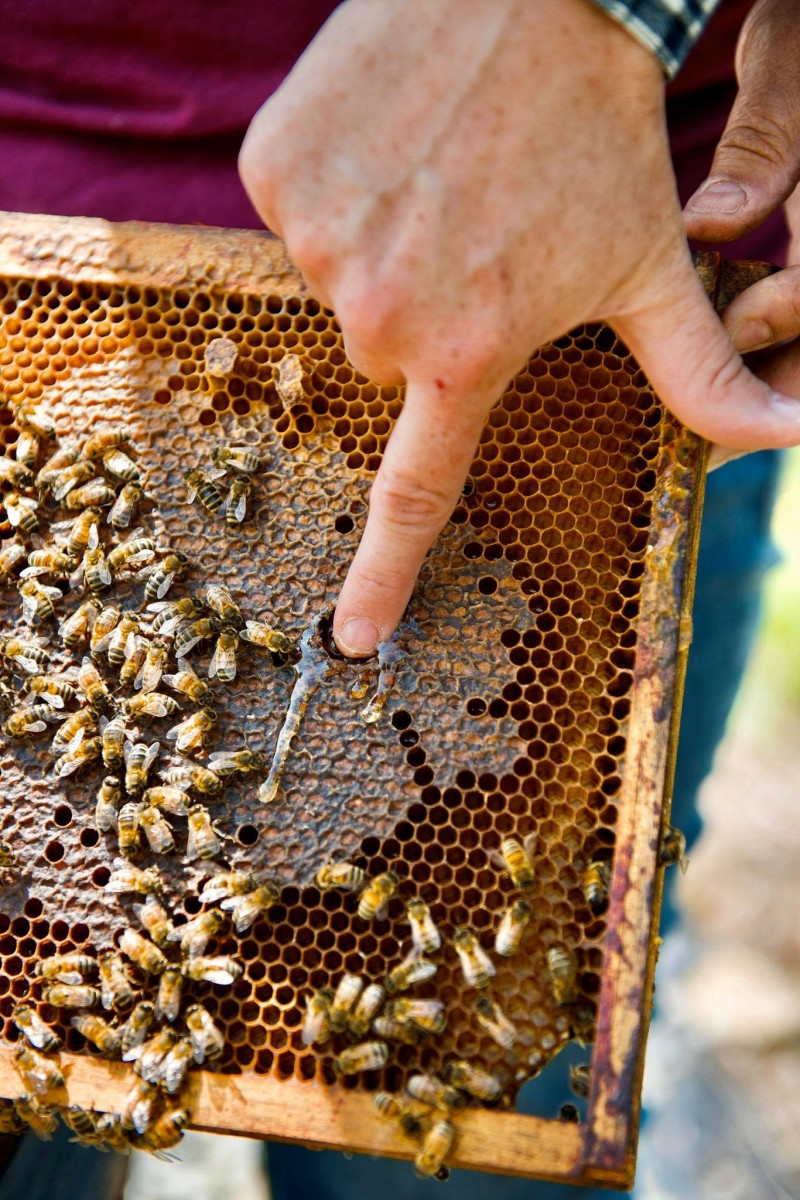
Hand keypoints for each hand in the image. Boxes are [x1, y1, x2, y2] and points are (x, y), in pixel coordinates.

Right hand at [241, 0, 799, 656]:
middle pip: (386, 358)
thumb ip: (697, 371)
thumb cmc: (598, 131)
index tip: (350, 637)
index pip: (416, 494)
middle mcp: (380, 314)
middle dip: (424, 316)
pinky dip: (339, 189)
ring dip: (382, 247)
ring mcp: (319, 240)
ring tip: (436, 174)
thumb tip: (779, 442)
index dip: (383, 575)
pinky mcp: (276, 172)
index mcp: (467, 350)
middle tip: (471, 237)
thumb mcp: (649, 264)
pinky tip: (391, 140)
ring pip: (341, 284)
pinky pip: (299, 214)